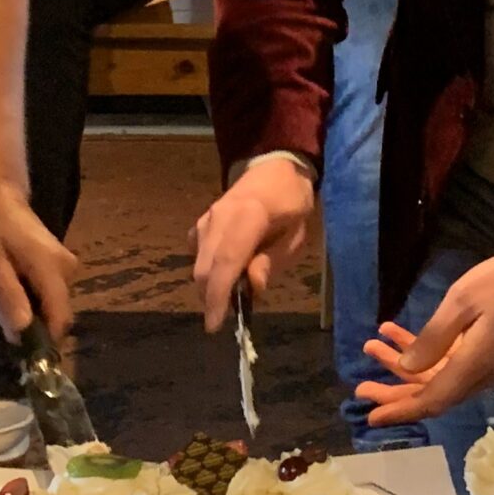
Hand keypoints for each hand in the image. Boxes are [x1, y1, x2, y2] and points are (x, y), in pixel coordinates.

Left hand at [0, 192, 78, 341]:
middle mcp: (67, 269)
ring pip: (51, 303)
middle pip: (55, 313)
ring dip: (27, 307)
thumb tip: (22, 333)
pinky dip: (29, 294)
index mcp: (51, 270)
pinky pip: (48, 290)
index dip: (44, 340)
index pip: (60, 318)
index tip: (20, 350)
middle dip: (30, 321)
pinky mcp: (59, 262)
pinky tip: (8, 281)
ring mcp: (65, 264)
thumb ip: (8, 296)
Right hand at [190, 157, 317, 332]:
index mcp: (248, 216)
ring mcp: (206, 219)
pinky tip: (226, 273)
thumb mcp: (296, 235)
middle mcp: (219, 217)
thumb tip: (252, 287)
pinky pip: (198, 254)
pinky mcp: (200, 223)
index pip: (227, 261)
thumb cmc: (291, 204)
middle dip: (212, 298)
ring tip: (235, 294)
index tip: (215, 324)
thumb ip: (273, 261)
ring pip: (198, 263)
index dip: (219, 295)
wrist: (274, 170)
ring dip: (211, 287)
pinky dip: (208, 271)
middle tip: (228, 317)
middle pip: (205, 267)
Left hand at [354, 231, 493, 428]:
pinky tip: (400, 333)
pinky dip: (427, 351)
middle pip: (433, 393)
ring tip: (373, 348)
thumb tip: (407, 368)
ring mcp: (490, 365)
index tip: (371, 417)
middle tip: (361, 386)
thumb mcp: (462, 302)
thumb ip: (433, 338)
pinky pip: (453, 362)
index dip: (400, 410)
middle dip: (396, 391)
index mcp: (475, 366)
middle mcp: (484, 375)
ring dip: (406, 365)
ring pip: (440, 376)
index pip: (432, 400)